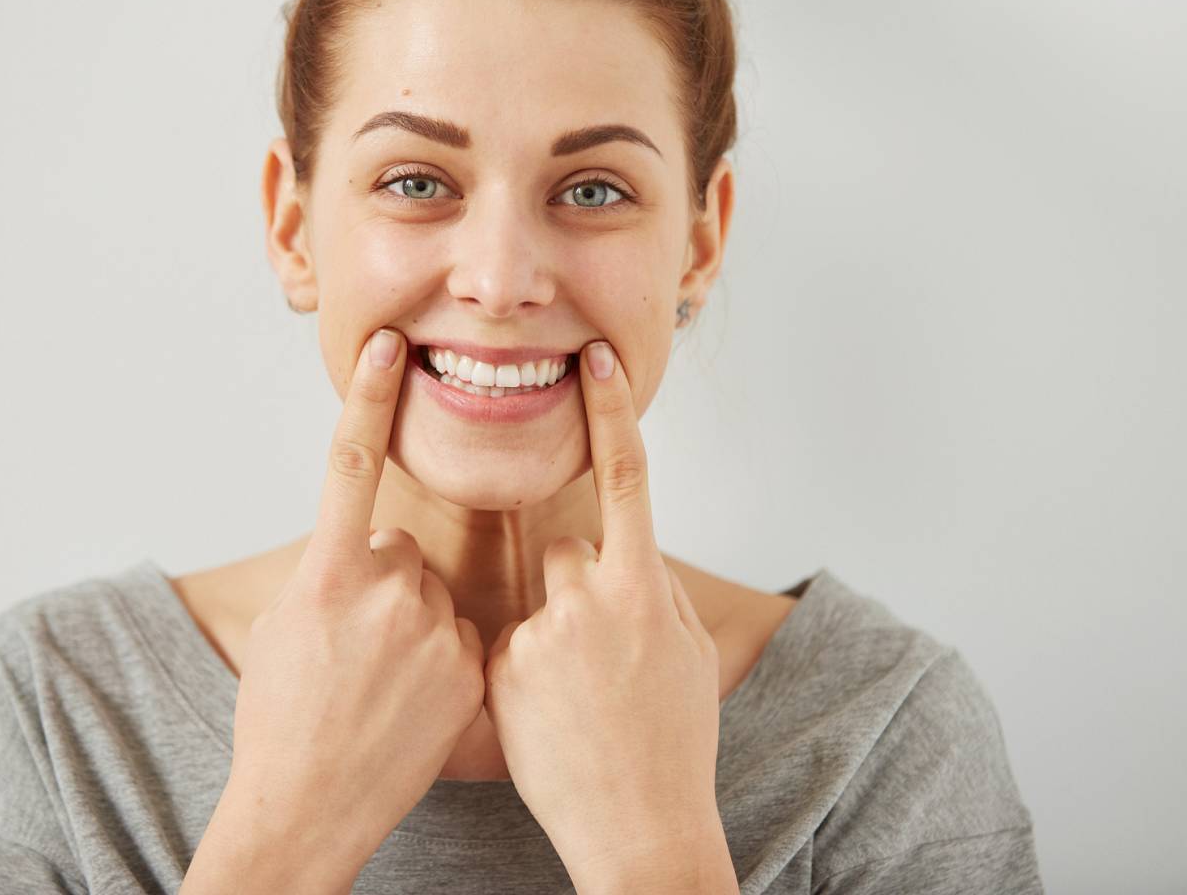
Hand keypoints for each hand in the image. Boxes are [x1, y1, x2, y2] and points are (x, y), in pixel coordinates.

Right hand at [222, 327, 486, 876]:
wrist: (307, 808)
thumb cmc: (280, 718)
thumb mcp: (283, 628)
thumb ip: (327, 571)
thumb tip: (361, 547)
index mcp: (327, 575)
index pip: (349, 466)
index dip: (368, 399)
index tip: (388, 345)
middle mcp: (385, 592)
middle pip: (399, 551)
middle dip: (382, 584)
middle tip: (354, 649)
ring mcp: (433, 631)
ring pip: (431, 596)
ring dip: (413, 623)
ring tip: (382, 686)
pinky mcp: (470, 668)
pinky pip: (461, 635)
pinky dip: (441, 658)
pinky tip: (412, 703)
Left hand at [481, 340, 727, 882]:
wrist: (639, 830)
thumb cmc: (673, 743)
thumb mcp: (686, 654)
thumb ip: (653, 589)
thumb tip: (627, 551)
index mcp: (645, 589)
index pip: (626, 475)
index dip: (612, 409)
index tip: (597, 356)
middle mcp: (589, 601)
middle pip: (565, 553)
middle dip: (576, 590)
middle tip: (598, 663)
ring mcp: (540, 637)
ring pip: (535, 602)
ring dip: (548, 634)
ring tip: (576, 704)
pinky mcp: (500, 671)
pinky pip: (507, 647)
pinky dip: (523, 675)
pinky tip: (548, 722)